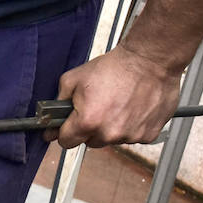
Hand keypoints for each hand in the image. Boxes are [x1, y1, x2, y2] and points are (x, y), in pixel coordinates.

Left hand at [45, 42, 182, 148]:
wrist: (151, 61)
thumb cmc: (116, 67)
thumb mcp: (74, 78)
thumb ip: (59, 102)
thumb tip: (52, 119)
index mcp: (88, 121)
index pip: (66, 142)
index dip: (65, 132)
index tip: (66, 128)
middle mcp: (109, 133)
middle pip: (90, 142)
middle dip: (89, 128)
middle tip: (97, 108)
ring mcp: (130, 136)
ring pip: (111, 140)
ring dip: (111, 127)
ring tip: (117, 105)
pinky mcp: (147, 135)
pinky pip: (131, 137)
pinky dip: (130, 126)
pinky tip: (132, 109)